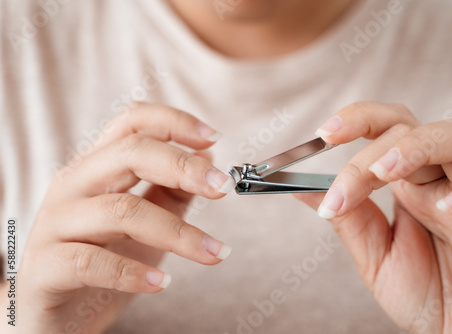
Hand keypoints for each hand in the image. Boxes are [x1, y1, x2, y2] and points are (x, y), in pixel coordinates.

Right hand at [15, 103, 233, 332]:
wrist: (55, 314)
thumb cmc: (104, 258)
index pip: (132, 122)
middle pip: (130, 153)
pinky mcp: (45, 266)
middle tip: (222, 188)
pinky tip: (161, 282)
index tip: (213, 138)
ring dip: (178, 233)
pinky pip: (91, 262)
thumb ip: (172, 189)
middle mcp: (73, 185)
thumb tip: (207, 156)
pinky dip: (132, 273)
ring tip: (213, 252)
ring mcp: (56, 223)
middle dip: (184, 168)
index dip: (174, 122)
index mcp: (97, 167)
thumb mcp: (146, 222)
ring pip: (122, 210)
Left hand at [296, 102, 451, 333]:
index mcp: (408, 186)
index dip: (356, 121)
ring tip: (385, 172)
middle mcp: (439, 180)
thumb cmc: (428, 297)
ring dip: (416, 146)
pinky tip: (448, 210)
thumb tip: (302, 189)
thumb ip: (348, 220)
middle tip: (344, 173)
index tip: (323, 134)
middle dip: (370, 142)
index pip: (385, 131)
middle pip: (410, 128)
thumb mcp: (376, 259)